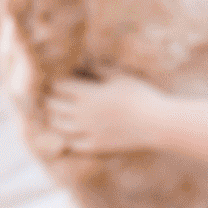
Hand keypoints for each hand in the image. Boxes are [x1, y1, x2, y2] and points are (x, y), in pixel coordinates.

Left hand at [40, 72, 159, 155]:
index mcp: (88, 94)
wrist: (157, 122)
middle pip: (54, 106)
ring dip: (54, 118)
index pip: (59, 86)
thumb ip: (97, 69)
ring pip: (59, 126)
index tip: (57, 79)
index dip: (55, 82)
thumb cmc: (140, 95)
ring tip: (56, 114)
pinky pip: (73, 144)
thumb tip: (81, 62)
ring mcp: (88, 132)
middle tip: (51, 96)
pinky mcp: (97, 146)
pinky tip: (69, 134)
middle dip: (50, 99)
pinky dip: (67, 138)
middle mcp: (83, 114)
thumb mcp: (119, 76)